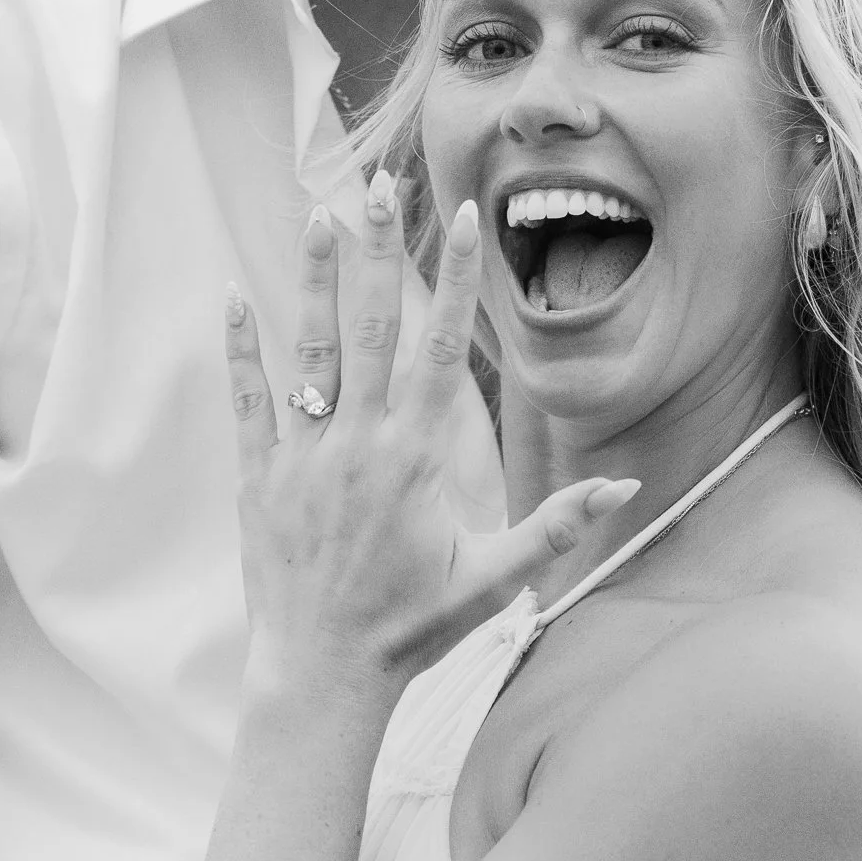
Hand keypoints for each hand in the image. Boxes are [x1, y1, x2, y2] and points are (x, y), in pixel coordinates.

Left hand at [226, 178, 634, 686]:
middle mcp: (361, 446)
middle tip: (380, 185)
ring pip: (309, 350)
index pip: (444, 350)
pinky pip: (248, 399)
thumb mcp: (496, 580)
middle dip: (377, 251)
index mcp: (419, 460)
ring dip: (312, 279)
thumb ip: (559, 525)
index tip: (463, 221)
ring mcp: (305, 458)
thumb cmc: (413, 630)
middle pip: (371, 327)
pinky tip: (232, 293)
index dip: (456, 282)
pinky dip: (240, 346)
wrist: (323, 675)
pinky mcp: (260, 478)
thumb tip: (629, 488)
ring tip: (317, 215)